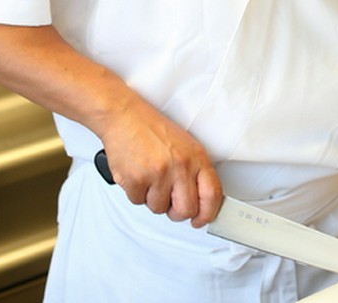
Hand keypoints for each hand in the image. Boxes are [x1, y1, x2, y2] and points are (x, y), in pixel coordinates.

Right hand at [98, 102, 221, 227]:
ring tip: (150, 176)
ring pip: (159, 209)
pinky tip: (137, 174)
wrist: (125, 117)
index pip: (212, 194)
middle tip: (169, 200)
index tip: (200, 220)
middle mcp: (180, 166)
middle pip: (185, 210)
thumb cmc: (154, 131)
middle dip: (176, 212)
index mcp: (197, 158)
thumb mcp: (186, 146)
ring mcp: (158, 174)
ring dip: (153, 199)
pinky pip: (138, 202)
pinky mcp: (136, 180)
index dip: (208, 213)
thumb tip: (200, 201)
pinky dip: (136, 193)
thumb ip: (195, 172)